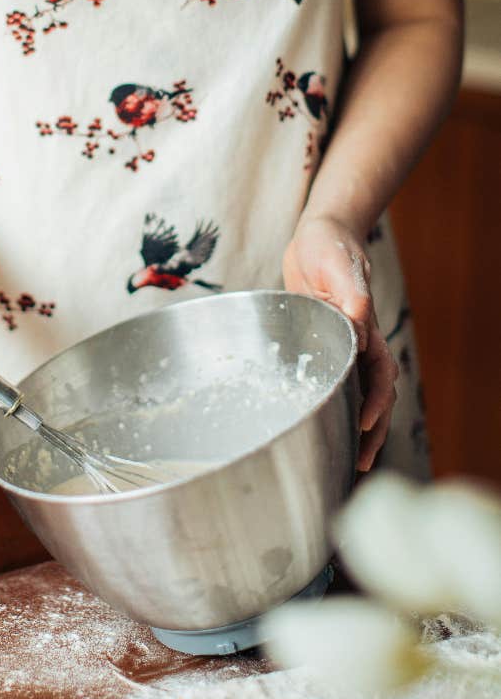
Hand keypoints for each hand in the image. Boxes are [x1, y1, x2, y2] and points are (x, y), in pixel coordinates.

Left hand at [283, 215, 397, 472]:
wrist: (320, 235)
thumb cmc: (329, 246)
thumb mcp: (336, 264)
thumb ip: (349, 290)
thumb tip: (359, 322)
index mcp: (364, 327)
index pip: (378, 372)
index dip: (374, 401)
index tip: (363, 424)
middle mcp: (358, 340)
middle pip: (376, 392)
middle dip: (374, 429)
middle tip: (362, 463)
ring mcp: (344, 344)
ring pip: (360, 392)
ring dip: (360, 426)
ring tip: (354, 461)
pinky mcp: (326, 342)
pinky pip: (337, 381)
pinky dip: (336, 406)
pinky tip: (324, 426)